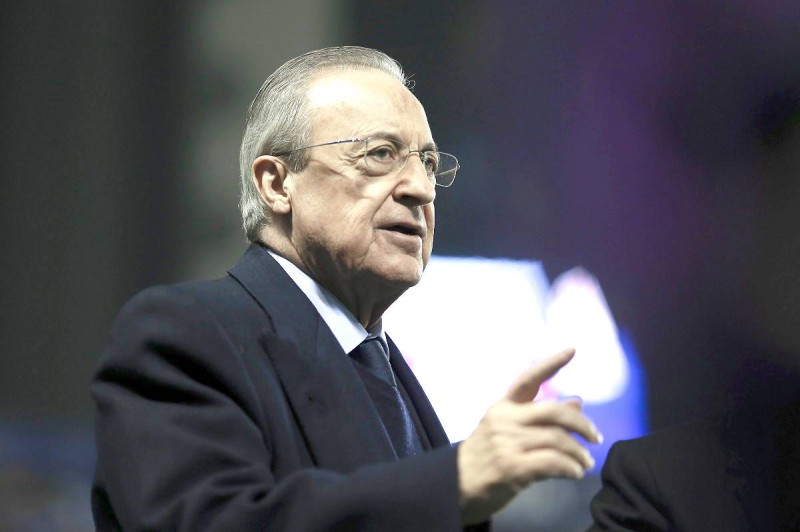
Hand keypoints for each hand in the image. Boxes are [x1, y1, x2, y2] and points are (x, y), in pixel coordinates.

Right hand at [457, 348, 602, 524]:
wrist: (457, 484)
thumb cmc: (486, 454)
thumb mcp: (508, 429)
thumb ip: (541, 417)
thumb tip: (578, 402)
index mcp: (503, 406)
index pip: (528, 379)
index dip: (551, 364)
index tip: (572, 350)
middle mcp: (505, 420)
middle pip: (553, 411)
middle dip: (582, 424)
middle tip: (596, 437)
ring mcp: (508, 443)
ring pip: (557, 439)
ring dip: (579, 453)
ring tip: (585, 462)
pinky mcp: (513, 467)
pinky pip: (552, 463)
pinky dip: (570, 468)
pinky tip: (574, 473)